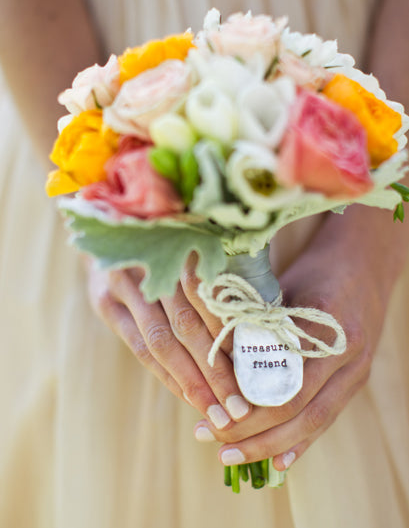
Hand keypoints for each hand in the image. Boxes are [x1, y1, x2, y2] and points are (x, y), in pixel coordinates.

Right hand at [85, 254, 251, 429]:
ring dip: (190, 382)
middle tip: (239, 409)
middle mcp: (149, 265)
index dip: (231, 340)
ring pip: (160, 343)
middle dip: (214, 372)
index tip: (256, 375)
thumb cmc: (169, 245)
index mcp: (180, 250)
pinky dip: (166, 375)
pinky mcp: (103, 301)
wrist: (112, 231)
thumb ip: (221, 278)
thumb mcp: (195, 247)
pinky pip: (139, 347)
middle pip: (185, 327)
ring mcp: (120, 283)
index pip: (210, 303)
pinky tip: (188, 396)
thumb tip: (261, 324)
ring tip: (217, 413)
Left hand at [192, 228, 388, 470]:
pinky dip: (302, 441)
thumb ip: (254, 324)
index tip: (209, 420)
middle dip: (253, 435)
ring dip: (272, 444)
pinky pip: (329, 415)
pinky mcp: (357, 377)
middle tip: (213, 441)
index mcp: (322, 324)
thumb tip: (212, 364)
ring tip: (234, 455)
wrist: (364, 263)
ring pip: (315, 421)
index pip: (282, 383)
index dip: (245, 410)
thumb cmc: (314, 269)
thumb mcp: (279, 286)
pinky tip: (277, 460)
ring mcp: (357, 368)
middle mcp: (345, 352)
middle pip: (298, 410)